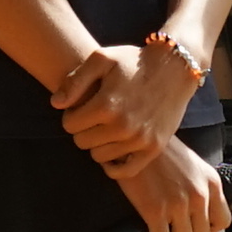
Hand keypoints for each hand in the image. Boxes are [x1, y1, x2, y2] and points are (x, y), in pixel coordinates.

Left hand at [54, 32, 201, 164]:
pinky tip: (114, 147)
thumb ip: (75, 81)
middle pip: (82, 142)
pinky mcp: (153, 148)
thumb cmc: (133, 61)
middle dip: (83, 129)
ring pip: (99, 156)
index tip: (81, 107)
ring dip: (98, 143)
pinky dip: (114, 164)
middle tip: (94, 117)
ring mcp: (139, 140)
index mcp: (106, 104)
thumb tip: (56, 104)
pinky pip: (124, 172)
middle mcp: (122, 126)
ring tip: (106, 127)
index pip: (69, 125)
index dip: (71, 115)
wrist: (174, 67)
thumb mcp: (101, 59)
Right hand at [97, 126, 226, 231]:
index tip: (197, 230)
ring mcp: (178, 204)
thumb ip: (200, 185)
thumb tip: (198, 208)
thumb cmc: (160, 150)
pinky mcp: (155, 211)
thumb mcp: (192, 164)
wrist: (137, 139)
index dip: (209, 231)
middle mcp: (198, 195)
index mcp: (211, 183)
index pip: (222, 221)